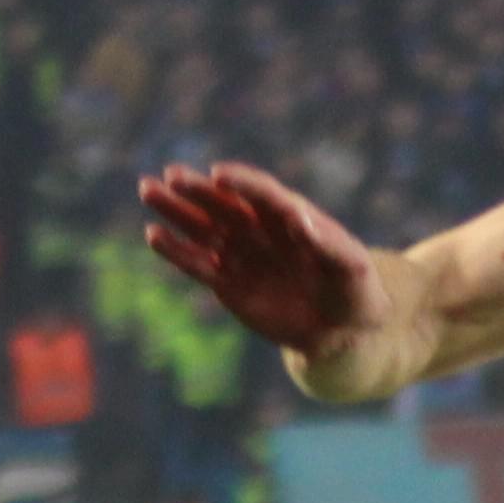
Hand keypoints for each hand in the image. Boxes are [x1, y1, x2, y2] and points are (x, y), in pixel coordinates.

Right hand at [142, 163, 386, 372]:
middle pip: (224, 203)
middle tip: (170, 175)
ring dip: (176, 210)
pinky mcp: (227, 282)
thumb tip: (301, 220)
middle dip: (198, 189)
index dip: (241, 182)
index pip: (261, 192)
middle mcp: (260, 229)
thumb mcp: (352, 267)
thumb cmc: (355, 290)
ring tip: (148, 190)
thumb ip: (328, 243)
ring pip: (203, 227)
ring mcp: (241, 253)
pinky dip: (176, 251)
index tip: (219, 173)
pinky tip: (153, 235)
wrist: (342, 329)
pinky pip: (197, 264)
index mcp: (290, 216)